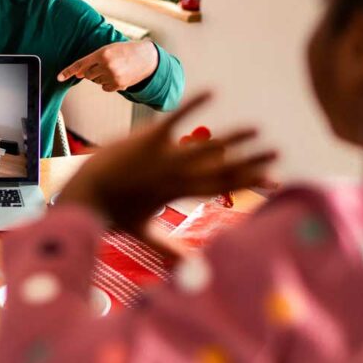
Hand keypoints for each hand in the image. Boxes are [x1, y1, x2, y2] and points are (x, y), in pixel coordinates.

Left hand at [57, 40, 158, 92]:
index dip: (68, 71)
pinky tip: (118, 75)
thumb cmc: (126, 51)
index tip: (58, 77)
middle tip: (103, 66)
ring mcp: (112, 76)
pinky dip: (108, 84)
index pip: (80, 64)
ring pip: (96, 81)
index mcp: (102, 53)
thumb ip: (94, 59)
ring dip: (101, 77)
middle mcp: (106, 65)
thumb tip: (80, 74)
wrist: (147, 58)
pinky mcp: (118, 85)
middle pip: (87, 75)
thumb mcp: (110, 49)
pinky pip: (104, 88)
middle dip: (91, 72)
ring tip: (114, 69)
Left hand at [58, 92, 276, 236]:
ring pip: (205, 146)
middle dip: (251, 161)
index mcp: (177, 194)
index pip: (220, 188)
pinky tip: (213, 92)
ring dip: (232, 137)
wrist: (84, 195)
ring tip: (256, 129)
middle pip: (221, 168)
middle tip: (277, 153)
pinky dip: (193, 104)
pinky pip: (176, 118)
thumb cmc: (112, 214)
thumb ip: (167, 249)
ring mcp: (163, 156)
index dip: (247, 183)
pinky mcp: (148, 138)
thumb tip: (184, 270)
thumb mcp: (143, 231)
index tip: (273, 180)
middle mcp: (176, 176)